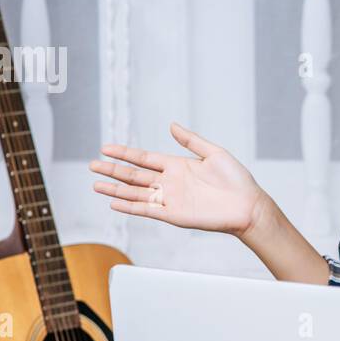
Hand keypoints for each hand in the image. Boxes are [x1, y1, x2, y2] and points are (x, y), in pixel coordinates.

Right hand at [89, 122, 267, 238]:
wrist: (247, 205)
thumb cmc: (236, 180)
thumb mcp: (214, 153)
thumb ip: (191, 140)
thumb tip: (172, 125)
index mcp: (177, 165)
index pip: (143, 158)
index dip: (124, 153)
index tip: (105, 148)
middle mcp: (170, 182)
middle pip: (134, 175)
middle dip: (113, 170)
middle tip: (92, 166)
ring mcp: (170, 199)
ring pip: (136, 194)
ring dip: (115, 190)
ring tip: (96, 185)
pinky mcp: (174, 215)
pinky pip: (147, 210)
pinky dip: (130, 207)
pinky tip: (114, 203)